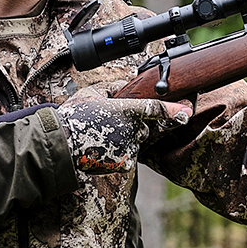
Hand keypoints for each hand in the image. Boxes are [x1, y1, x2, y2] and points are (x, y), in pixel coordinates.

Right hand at [57, 89, 191, 173]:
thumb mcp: (91, 93)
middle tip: (112, 124)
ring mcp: (129, 148)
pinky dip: (119, 153)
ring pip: (137, 142)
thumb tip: (125, 84)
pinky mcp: (125, 163)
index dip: (172, 110)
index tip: (186, 112)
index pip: (154, 109)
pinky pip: (129, 156)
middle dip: (135, 125)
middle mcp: (130, 130)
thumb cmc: (73, 116)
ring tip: (102, 136)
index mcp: (124, 110)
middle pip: (144, 127)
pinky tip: (103, 148)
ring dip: (126, 139)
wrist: (60, 145)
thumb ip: (112, 86)